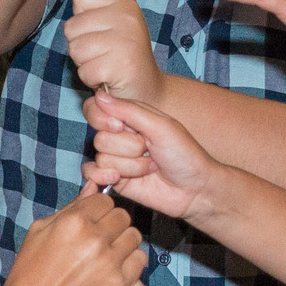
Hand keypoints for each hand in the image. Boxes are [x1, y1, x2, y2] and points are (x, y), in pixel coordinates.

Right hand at [0, 190, 147, 285]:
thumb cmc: (30, 271)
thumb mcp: (40, 230)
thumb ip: (71, 207)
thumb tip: (93, 185)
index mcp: (73, 221)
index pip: (105, 200)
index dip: (99, 210)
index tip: (92, 221)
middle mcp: (94, 238)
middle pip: (123, 216)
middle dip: (113, 224)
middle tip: (100, 238)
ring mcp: (109, 262)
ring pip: (134, 236)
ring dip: (123, 241)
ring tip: (108, 253)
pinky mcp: (118, 283)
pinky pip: (140, 260)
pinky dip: (130, 262)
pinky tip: (114, 268)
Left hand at [66, 0, 161, 102]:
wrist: (147, 89)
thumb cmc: (122, 56)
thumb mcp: (109, 23)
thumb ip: (95, 0)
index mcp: (124, 4)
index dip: (81, 20)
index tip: (99, 32)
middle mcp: (127, 17)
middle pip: (72, 26)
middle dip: (79, 45)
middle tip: (102, 54)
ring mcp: (126, 40)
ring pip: (75, 49)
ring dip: (84, 63)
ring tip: (104, 64)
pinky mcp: (122, 64)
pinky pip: (84, 70)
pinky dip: (91, 79)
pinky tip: (107, 77)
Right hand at [80, 91, 215, 222]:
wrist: (194, 189)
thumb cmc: (184, 153)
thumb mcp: (160, 125)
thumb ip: (129, 110)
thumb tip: (99, 96)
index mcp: (130, 117)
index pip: (96, 110)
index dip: (104, 120)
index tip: (122, 127)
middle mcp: (120, 136)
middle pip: (100, 138)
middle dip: (128, 147)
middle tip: (150, 151)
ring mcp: (116, 158)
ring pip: (101, 158)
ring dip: (130, 165)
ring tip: (150, 167)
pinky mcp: (113, 179)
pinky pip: (91, 173)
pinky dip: (103, 176)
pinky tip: (120, 179)